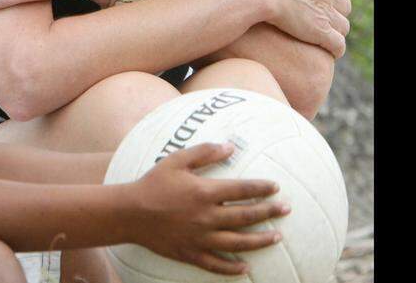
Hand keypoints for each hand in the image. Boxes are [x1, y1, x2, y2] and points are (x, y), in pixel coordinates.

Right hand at [127, 142, 288, 275]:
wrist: (129, 213)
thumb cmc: (153, 183)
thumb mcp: (177, 160)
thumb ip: (204, 152)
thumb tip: (231, 146)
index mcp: (205, 192)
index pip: (242, 189)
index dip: (262, 188)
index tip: (276, 187)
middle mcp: (206, 217)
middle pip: (246, 216)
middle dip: (269, 212)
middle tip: (286, 210)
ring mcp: (200, 238)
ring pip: (238, 242)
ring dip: (260, 240)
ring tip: (277, 237)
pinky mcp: (190, 253)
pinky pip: (216, 264)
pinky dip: (232, 268)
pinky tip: (246, 267)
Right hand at [236, 0, 352, 57]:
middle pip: (344, 5)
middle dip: (336, 12)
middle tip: (321, 20)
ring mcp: (326, 12)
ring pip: (343, 26)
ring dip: (335, 32)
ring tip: (323, 38)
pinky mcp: (320, 32)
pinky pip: (338, 45)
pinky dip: (336, 49)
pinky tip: (328, 51)